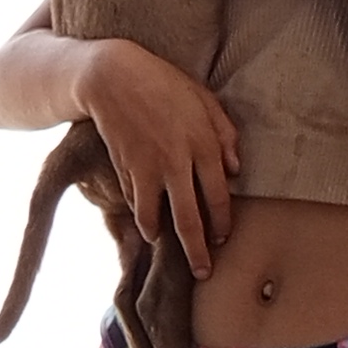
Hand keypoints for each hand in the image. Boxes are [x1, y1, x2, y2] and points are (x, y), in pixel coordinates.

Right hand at [72, 39, 240, 275]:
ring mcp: (147, 169)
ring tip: (162, 242)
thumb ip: (224, 134)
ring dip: (159, 235)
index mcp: (203, 145)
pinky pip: (134, 201)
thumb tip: (235, 170)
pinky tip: (143, 215)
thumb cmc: (163, 82)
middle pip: (189, 220)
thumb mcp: (203, 99)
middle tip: (203, 272)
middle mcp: (177, 163)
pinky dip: (139, 211)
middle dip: (197, 252)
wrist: (111, 76)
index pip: (218, 198)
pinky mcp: (124, 169)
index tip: (222, 239)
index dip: (222, 224)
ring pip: (155, 218)